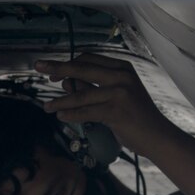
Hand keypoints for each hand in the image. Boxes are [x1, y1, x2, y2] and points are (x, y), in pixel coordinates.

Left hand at [36, 55, 178, 155]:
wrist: (157, 136)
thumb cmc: (135, 118)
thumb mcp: (114, 97)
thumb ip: (92, 88)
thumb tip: (65, 82)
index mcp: (122, 67)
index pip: (88, 58)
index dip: (68, 63)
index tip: (53, 71)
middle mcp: (121, 76)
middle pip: (82, 67)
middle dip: (57, 67)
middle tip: (38, 66)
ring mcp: (120, 92)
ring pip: (81, 94)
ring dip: (60, 101)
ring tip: (46, 107)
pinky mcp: (117, 111)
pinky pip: (86, 112)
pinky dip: (71, 115)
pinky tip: (60, 117)